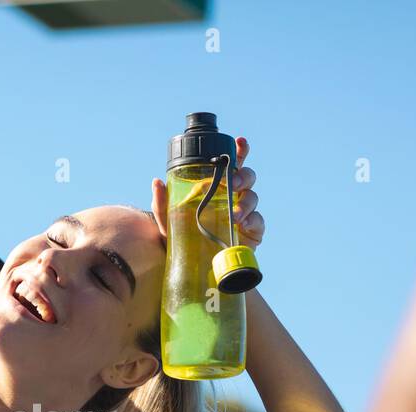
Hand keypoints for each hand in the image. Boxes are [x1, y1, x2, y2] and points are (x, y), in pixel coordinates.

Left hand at [151, 135, 263, 249]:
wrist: (190, 266)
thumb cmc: (180, 238)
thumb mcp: (167, 221)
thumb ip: (161, 203)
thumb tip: (157, 182)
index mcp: (217, 187)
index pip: (231, 164)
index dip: (239, 151)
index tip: (240, 142)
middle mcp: (233, 196)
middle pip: (247, 177)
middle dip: (242, 176)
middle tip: (231, 184)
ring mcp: (244, 213)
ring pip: (253, 197)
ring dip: (246, 202)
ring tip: (235, 214)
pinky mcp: (252, 232)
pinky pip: (258, 221)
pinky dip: (253, 220)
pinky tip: (243, 224)